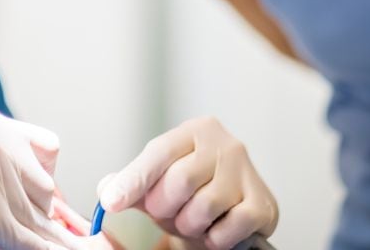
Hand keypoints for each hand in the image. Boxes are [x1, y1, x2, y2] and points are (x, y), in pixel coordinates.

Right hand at [0, 105, 81, 249]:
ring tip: (12, 240)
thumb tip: (40, 200)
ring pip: (38, 218)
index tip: (46, 206)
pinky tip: (22, 248)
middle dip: (37, 214)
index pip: (48, 151)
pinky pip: (26, 240)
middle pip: (45, 188)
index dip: (46, 183)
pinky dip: (31, 248)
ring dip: (30, 236)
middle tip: (22, 231)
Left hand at [97, 118, 276, 249]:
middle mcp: (225, 145)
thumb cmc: (193, 188)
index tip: (111, 201)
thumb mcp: (158, 180)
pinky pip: (228, 229)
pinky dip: (214, 238)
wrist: (234, 205)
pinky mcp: (263, 204)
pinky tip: (214, 229)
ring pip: (203, 208)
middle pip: (180, 182)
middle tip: (166, 212)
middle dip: (165, 207)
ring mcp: (247, 173)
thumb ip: (132, 182)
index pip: (158, 153)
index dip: (133, 180)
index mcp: (195, 131)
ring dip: (189, 224)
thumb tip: (107, 189)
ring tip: (191, 219)